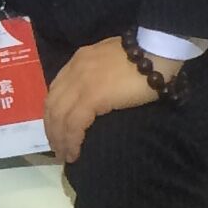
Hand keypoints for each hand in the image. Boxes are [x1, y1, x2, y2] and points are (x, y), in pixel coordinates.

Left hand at [43, 39, 158, 164]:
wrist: (156, 51)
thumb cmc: (143, 56)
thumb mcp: (111, 61)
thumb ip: (98, 73)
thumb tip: (97, 93)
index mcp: (79, 61)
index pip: (56, 90)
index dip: (53, 112)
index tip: (56, 129)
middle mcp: (74, 70)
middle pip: (52, 105)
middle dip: (52, 129)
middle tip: (57, 148)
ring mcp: (81, 83)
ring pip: (59, 116)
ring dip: (59, 139)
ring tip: (65, 155)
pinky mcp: (91, 96)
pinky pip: (74, 123)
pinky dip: (71, 140)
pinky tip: (75, 152)